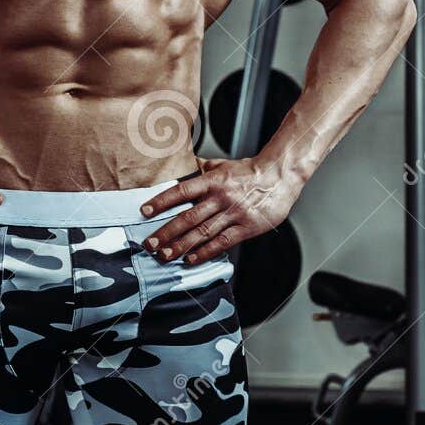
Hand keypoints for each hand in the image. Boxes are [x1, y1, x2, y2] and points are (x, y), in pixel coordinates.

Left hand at [139, 157, 300, 262]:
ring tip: (164, 255)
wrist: (280, 176)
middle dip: (166, 232)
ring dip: (181, 246)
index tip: (144, 211)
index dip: (162, 201)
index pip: (181, 191)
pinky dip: (205, 252)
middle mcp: (221, 197)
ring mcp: (234, 213)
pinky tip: (190, 259)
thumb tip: (178, 165)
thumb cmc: (249, 172)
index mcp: (213, 181)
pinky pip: (222, 242)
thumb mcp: (222, 165)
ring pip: (203, 233)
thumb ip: (200, 169)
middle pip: (188, 217)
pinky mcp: (247, 227)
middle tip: (149, 244)